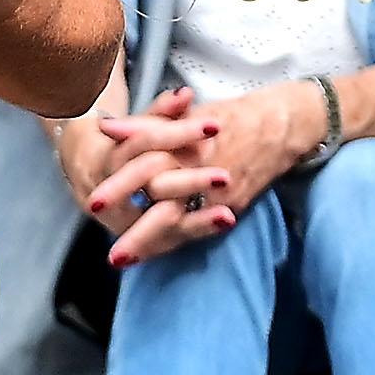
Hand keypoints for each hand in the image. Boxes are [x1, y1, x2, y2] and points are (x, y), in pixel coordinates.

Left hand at [80, 81, 318, 264]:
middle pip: (162, 202)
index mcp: (186, 143)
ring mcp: (219, 193)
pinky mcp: (233, 206)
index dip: (120, 185)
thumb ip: (145, 125)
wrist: (281, 126)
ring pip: (180, 221)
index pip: (147, 165)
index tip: (93, 205)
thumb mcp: (186, 115)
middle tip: (110, 252)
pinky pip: (198, 228)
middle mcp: (201, 170)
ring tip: (122, 259)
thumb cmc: (228, 118)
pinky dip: (174, 240)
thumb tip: (103, 127)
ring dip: (150, 241)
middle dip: (136, 229)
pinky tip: (152, 255)